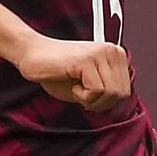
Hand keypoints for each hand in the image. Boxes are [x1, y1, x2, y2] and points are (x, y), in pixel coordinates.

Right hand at [13, 35, 131, 112]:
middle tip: (81, 94)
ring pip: (111, 94)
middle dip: (100, 103)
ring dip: (90, 100)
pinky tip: (72, 84)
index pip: (125, 92)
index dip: (105, 102)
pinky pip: (96, 91)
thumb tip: (118, 104)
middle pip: (121, 94)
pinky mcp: (86, 60)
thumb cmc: (58, 72)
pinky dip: (82, 96)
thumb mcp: (89, 84)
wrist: (32, 55)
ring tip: (76, 88)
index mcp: (116, 54)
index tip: (88, 94)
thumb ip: (107, 91)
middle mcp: (111, 50)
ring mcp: (100, 53)